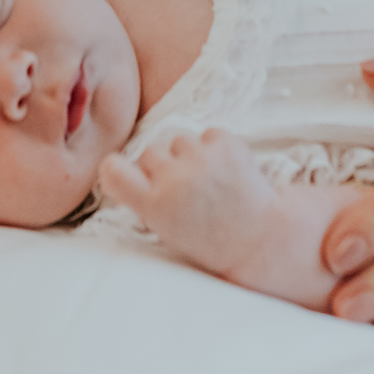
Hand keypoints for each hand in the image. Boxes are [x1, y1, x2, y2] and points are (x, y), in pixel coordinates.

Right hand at [99, 129, 281, 279]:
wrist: (260, 239)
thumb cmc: (209, 238)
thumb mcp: (166, 228)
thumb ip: (145, 197)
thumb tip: (118, 166)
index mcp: (155, 205)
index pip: (113, 170)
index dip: (115, 167)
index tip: (122, 172)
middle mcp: (174, 178)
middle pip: (150, 152)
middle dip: (164, 166)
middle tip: (186, 190)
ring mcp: (201, 158)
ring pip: (180, 141)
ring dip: (191, 156)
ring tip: (211, 183)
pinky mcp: (226, 143)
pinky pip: (209, 134)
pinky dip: (216, 148)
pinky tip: (227, 172)